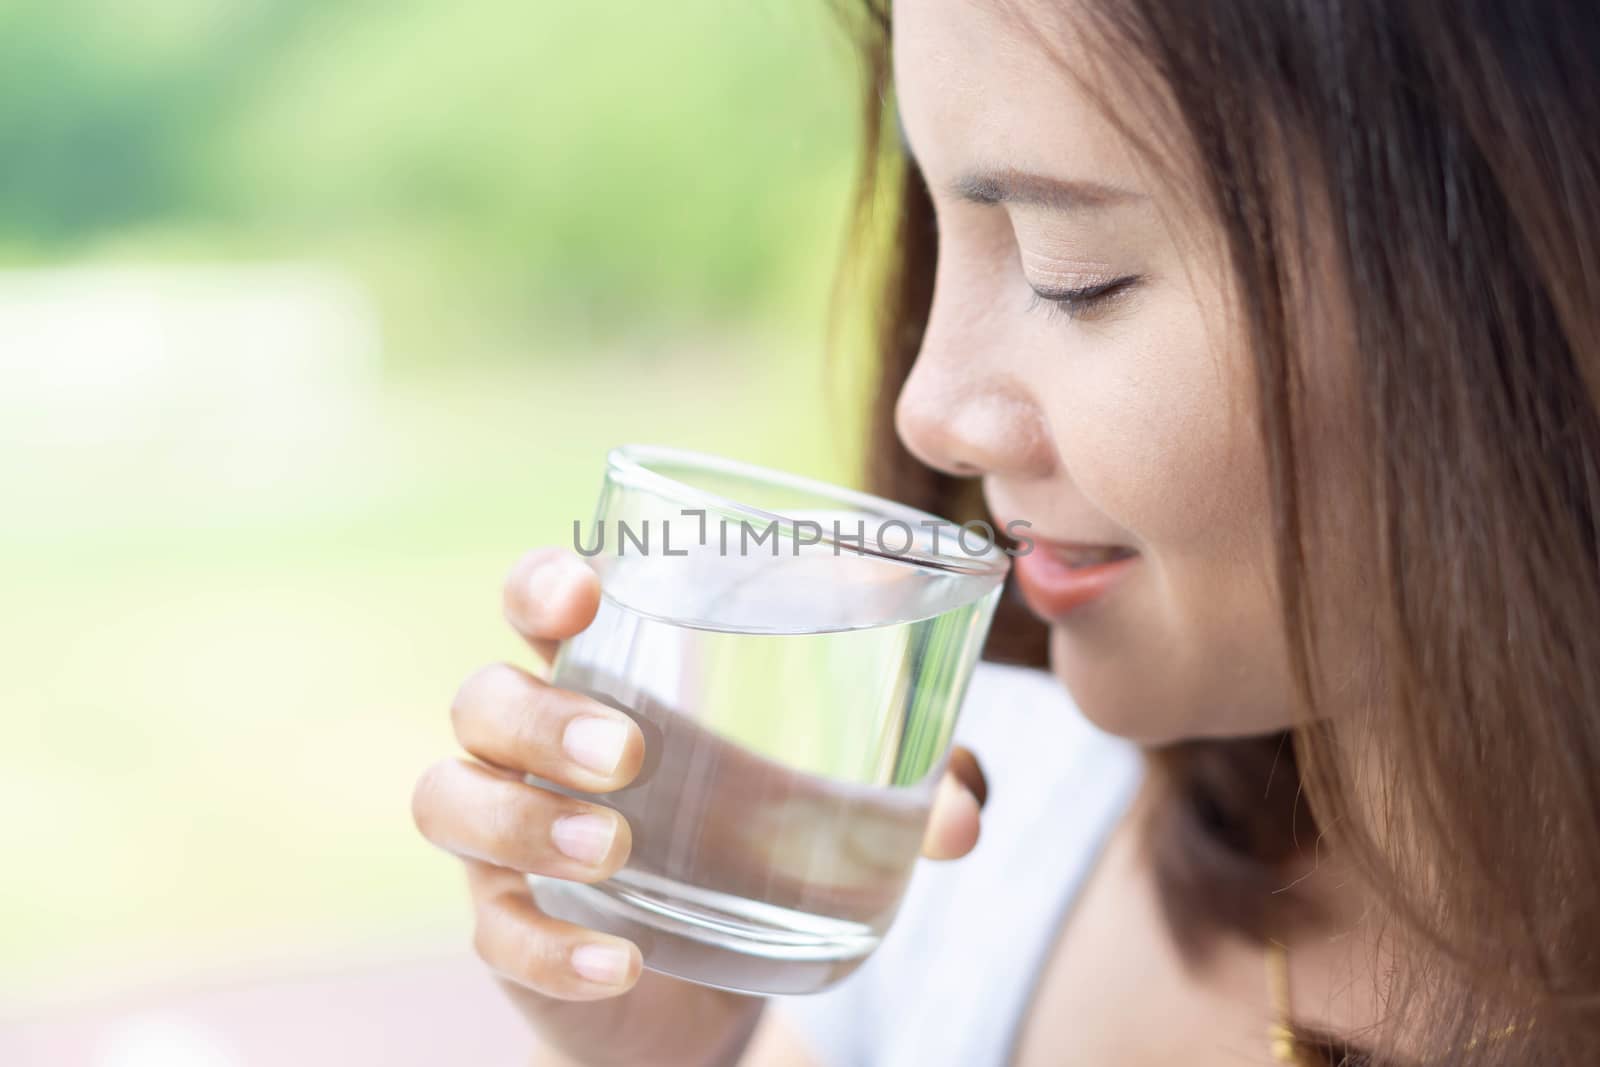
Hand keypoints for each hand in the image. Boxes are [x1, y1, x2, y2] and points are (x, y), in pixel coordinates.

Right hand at [412, 548, 988, 1065]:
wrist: (709, 980)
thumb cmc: (758, 839)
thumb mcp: (830, 800)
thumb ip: (907, 788)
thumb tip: (965, 810)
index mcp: (604, 677)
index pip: (534, 603)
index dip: (541, 583)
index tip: (586, 589)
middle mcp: (532, 748)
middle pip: (481, 698)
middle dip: (541, 714)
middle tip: (629, 751)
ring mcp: (506, 838)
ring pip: (451, 800)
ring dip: (525, 821)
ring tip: (617, 851)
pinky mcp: (507, 928)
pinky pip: (495, 931)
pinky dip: (551, 947)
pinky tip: (620, 962)